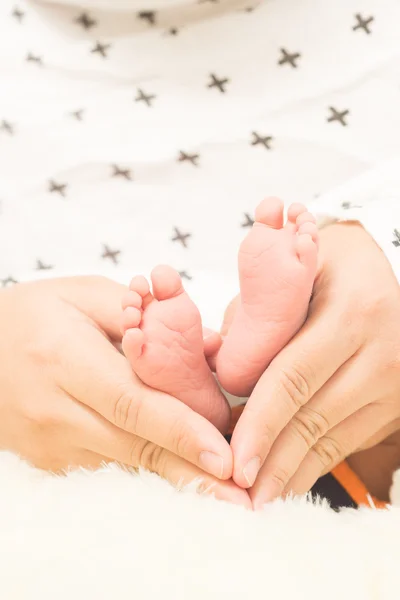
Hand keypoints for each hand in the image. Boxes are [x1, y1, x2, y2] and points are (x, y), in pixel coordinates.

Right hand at [0, 276, 250, 507]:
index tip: (223, 457)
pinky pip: (108, 469)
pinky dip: (147, 474)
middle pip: (134, 447)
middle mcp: (55, 410)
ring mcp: (49, 444)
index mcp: (65, 360)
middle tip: (240, 496)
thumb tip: (205, 344)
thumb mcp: (83, 294)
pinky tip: (182, 480)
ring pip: (125, 466)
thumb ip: (143, 316)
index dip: (180, 431)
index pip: (131, 402)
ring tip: (225, 496)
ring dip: (176, 479)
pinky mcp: (50, 461)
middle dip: (191, 473)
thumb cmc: (35, 314)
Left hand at [228, 222, 399, 507]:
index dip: (262, 423)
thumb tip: (219, 378)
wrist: (381, 270)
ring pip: (333, 437)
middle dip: (273, 460)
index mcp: (352, 311)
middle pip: (314, 416)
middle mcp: (382, 350)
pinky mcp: (396, 403)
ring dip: (292, 472)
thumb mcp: (292, 274)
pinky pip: (348, 440)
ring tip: (257, 499)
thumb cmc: (325, 266)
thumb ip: (255, 320)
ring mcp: (395, 382)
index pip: (295, 377)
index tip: (234, 460)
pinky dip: (314, 463)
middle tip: (238, 493)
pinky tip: (288, 482)